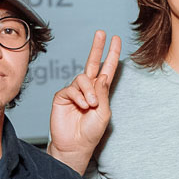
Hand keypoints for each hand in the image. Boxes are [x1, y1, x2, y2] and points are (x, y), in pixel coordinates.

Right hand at [49, 30, 120, 168]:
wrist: (75, 145)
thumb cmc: (91, 132)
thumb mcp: (104, 113)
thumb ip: (104, 94)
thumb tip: (103, 75)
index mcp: (101, 91)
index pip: (107, 69)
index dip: (112, 54)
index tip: (116, 39)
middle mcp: (88, 88)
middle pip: (92, 62)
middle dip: (97, 47)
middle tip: (101, 33)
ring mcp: (75, 91)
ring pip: (83, 79)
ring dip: (89, 91)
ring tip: (91, 105)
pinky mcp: (62, 96)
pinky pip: (71, 89)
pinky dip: (79, 97)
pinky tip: (82, 107)